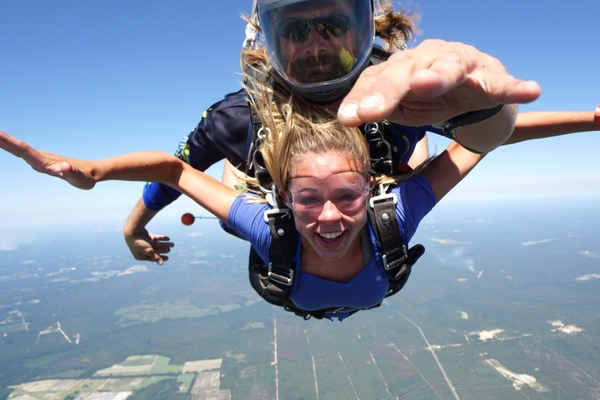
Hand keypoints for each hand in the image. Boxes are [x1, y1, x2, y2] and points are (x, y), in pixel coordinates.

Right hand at [0, 130, 96, 188]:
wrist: (92, 171)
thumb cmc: (86, 177)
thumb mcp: (81, 179)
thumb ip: (73, 173)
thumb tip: (65, 167)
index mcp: (46, 162)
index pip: (24, 150)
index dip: (9, 142)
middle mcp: (41, 158)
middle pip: (17, 147)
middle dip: (2, 139)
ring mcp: (40, 159)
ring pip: (18, 148)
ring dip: (3, 141)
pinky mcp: (41, 161)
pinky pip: (22, 152)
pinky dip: (10, 146)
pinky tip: (4, 144)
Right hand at [124, 227, 173, 264]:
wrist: (133, 230)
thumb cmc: (140, 242)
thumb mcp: (148, 250)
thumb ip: (155, 257)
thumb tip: (161, 264)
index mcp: (140, 256)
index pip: (152, 258)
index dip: (160, 258)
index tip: (167, 258)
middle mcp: (141, 250)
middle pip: (155, 250)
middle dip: (163, 249)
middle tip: (170, 249)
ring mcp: (143, 243)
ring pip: (156, 244)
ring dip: (164, 244)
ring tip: (172, 244)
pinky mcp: (145, 236)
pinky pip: (154, 238)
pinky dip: (161, 238)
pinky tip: (168, 238)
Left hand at [337, 39, 540, 126]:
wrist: (471, 94)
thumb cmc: (428, 96)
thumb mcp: (399, 105)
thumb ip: (375, 108)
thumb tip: (345, 117)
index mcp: (403, 67)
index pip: (377, 78)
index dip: (362, 97)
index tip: (348, 118)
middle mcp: (429, 59)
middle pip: (406, 68)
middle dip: (388, 89)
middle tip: (373, 111)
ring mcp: (461, 64)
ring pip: (449, 66)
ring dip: (438, 76)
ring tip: (427, 85)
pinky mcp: (492, 76)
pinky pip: (502, 82)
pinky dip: (515, 88)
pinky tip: (529, 91)